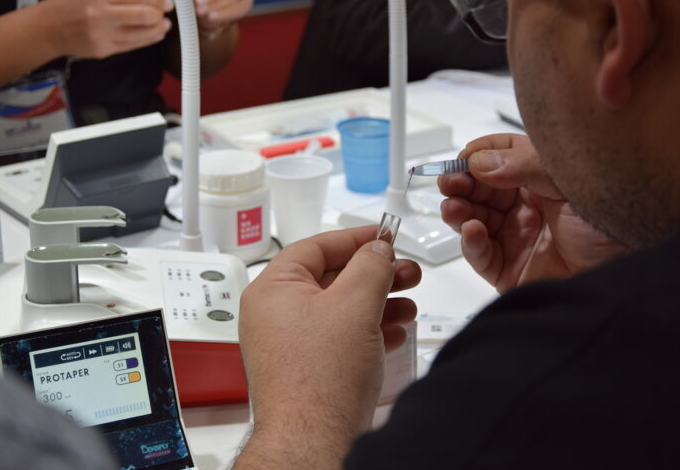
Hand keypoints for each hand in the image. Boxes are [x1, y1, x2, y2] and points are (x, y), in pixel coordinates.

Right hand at [41, 0, 173, 58]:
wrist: (47, 30)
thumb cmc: (70, 5)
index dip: (158, 0)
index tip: (168, 2)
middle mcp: (101, 14)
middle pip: (144, 15)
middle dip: (160, 15)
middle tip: (165, 13)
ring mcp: (103, 35)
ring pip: (142, 33)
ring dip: (158, 29)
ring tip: (163, 25)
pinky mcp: (104, 50)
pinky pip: (133, 45)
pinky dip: (147, 39)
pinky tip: (154, 35)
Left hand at [239, 226, 419, 457]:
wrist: (313, 441)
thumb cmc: (319, 380)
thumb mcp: (355, 305)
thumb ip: (370, 267)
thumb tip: (377, 249)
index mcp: (272, 291)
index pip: (315, 248)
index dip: (355, 239)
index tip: (384, 237)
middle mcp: (274, 316)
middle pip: (330, 279)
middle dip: (374, 276)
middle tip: (405, 272)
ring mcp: (288, 345)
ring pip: (338, 311)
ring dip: (377, 304)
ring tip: (408, 305)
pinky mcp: (305, 370)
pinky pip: (338, 339)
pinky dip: (367, 331)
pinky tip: (393, 333)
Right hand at [439, 133, 627, 292]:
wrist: (630, 282)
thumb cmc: (616, 229)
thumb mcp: (572, 184)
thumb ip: (525, 167)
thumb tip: (480, 161)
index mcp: (544, 180)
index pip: (500, 158)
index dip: (478, 156)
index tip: (463, 158)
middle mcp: (529, 207)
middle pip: (481, 189)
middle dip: (461, 183)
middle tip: (449, 182)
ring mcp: (519, 239)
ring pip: (475, 220)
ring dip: (460, 211)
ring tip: (455, 207)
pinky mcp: (512, 271)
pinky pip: (482, 256)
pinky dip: (472, 242)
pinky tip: (474, 231)